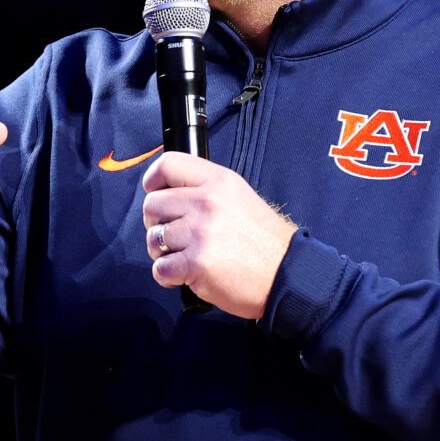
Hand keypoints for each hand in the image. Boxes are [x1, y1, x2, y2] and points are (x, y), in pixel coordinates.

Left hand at [141, 152, 298, 318]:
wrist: (286, 274)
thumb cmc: (264, 241)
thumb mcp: (240, 198)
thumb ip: (207, 190)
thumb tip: (170, 192)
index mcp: (218, 182)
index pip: (169, 164)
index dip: (153, 180)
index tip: (154, 191)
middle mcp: (206, 203)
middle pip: (153, 205)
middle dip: (155, 222)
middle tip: (171, 235)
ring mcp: (200, 234)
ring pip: (153, 238)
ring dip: (161, 252)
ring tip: (181, 257)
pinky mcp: (196, 264)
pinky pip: (160, 268)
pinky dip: (166, 275)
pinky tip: (184, 276)